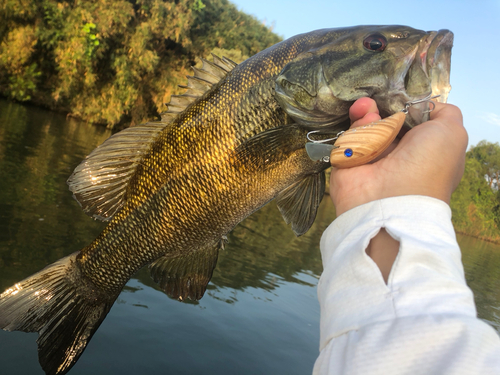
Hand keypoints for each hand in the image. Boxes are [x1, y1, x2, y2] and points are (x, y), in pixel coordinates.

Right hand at [330, 97, 467, 215]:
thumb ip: (444, 113)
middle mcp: (398, 154)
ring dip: (366, 112)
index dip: (405, 105)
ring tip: (366, 107)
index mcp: (423, 149)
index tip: (401, 96)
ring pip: (366, 125)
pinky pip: (349, 136)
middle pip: (386, 119)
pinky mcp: (349, 160)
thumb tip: (423, 106)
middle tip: (379, 98)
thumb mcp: (451, 133)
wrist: (392, 199)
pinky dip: (355, 127)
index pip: (411, 120)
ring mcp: (372, 158)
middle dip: (383, 105)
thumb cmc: (427, 165)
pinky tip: (361, 120)